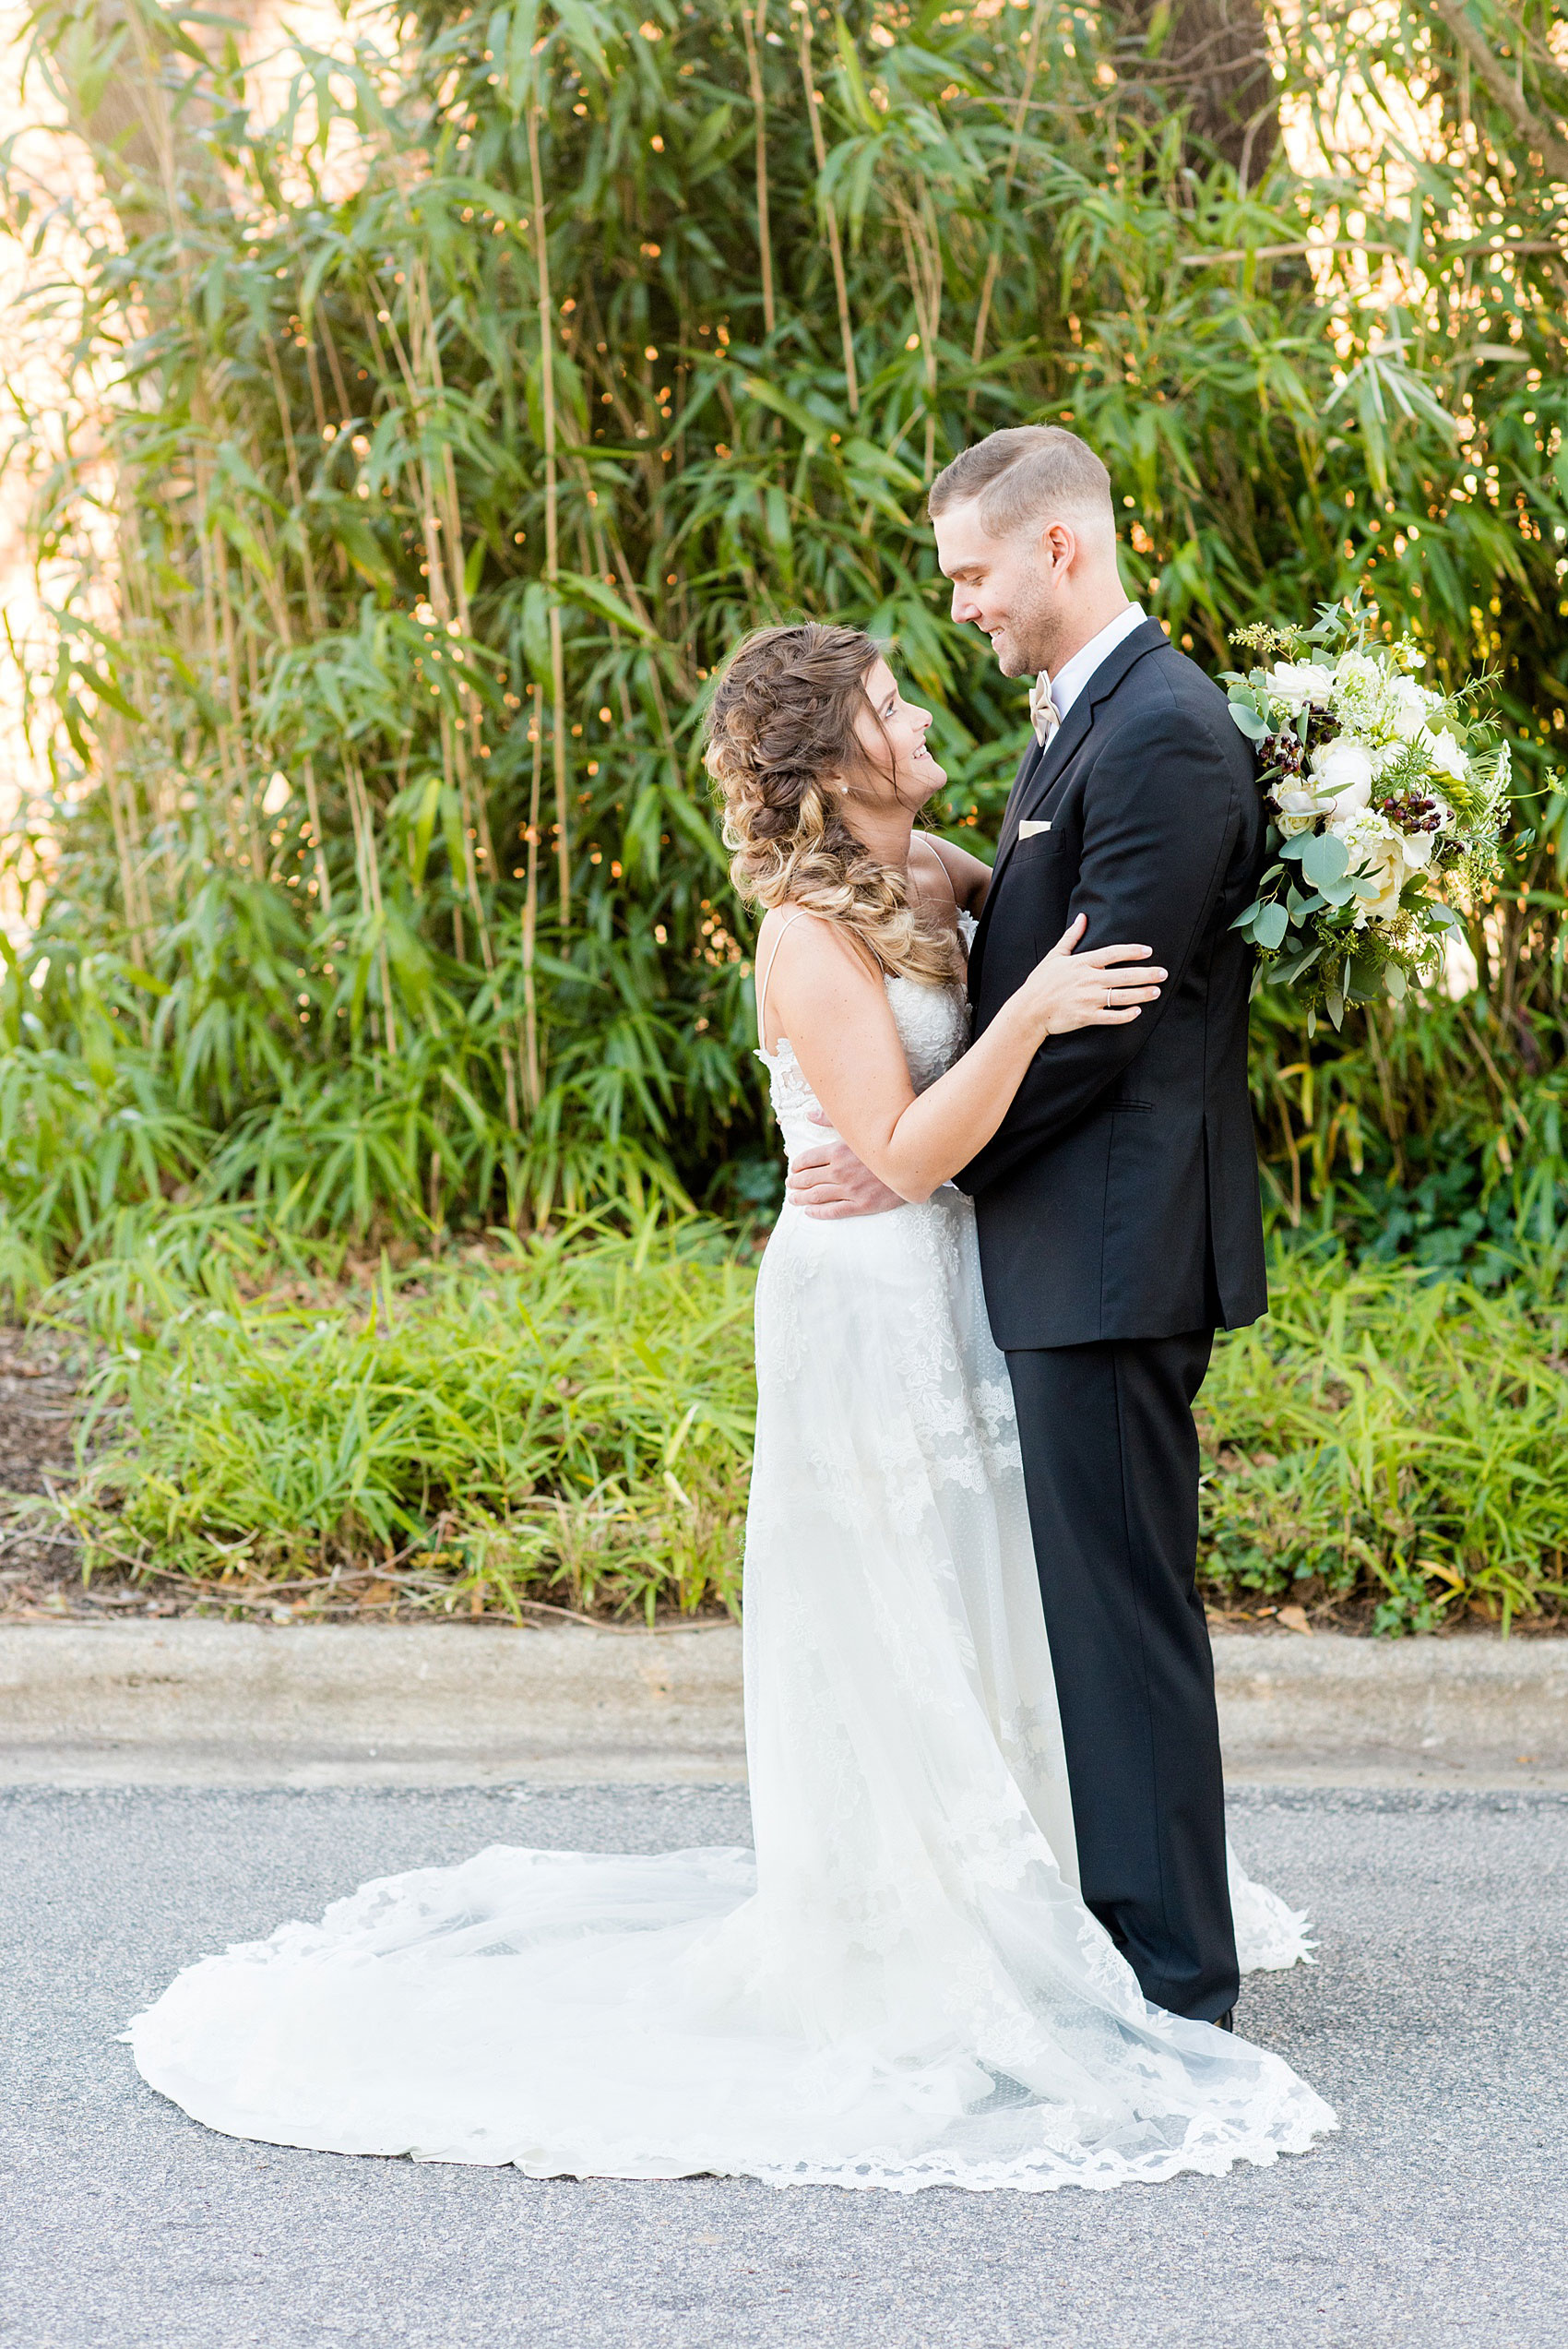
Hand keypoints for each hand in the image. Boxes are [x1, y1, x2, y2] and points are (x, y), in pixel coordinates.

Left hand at [785, 1115, 905, 1218]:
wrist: (915, 1161)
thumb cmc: (888, 1140)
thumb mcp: (859, 1127)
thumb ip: (831, 1119)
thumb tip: (809, 1114)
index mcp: (838, 1150)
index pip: (807, 1159)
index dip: (797, 1165)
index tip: (793, 1168)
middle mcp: (840, 1171)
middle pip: (808, 1178)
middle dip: (795, 1182)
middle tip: (790, 1184)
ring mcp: (850, 1189)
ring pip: (817, 1196)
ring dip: (801, 1198)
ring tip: (793, 1199)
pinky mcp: (862, 1205)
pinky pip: (834, 1211)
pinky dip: (818, 1212)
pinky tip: (810, 1212)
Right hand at [1018, 913, 1166, 1036]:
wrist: (1028, 1010)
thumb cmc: (1040, 982)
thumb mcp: (1054, 956)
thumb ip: (1071, 937)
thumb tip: (1082, 917)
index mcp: (1081, 963)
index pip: (1113, 953)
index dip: (1132, 951)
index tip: (1148, 951)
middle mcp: (1088, 980)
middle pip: (1124, 975)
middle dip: (1146, 974)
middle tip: (1163, 973)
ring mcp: (1088, 999)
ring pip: (1122, 996)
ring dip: (1142, 993)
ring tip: (1157, 991)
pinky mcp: (1086, 1017)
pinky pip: (1112, 1017)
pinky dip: (1126, 1015)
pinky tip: (1137, 1011)